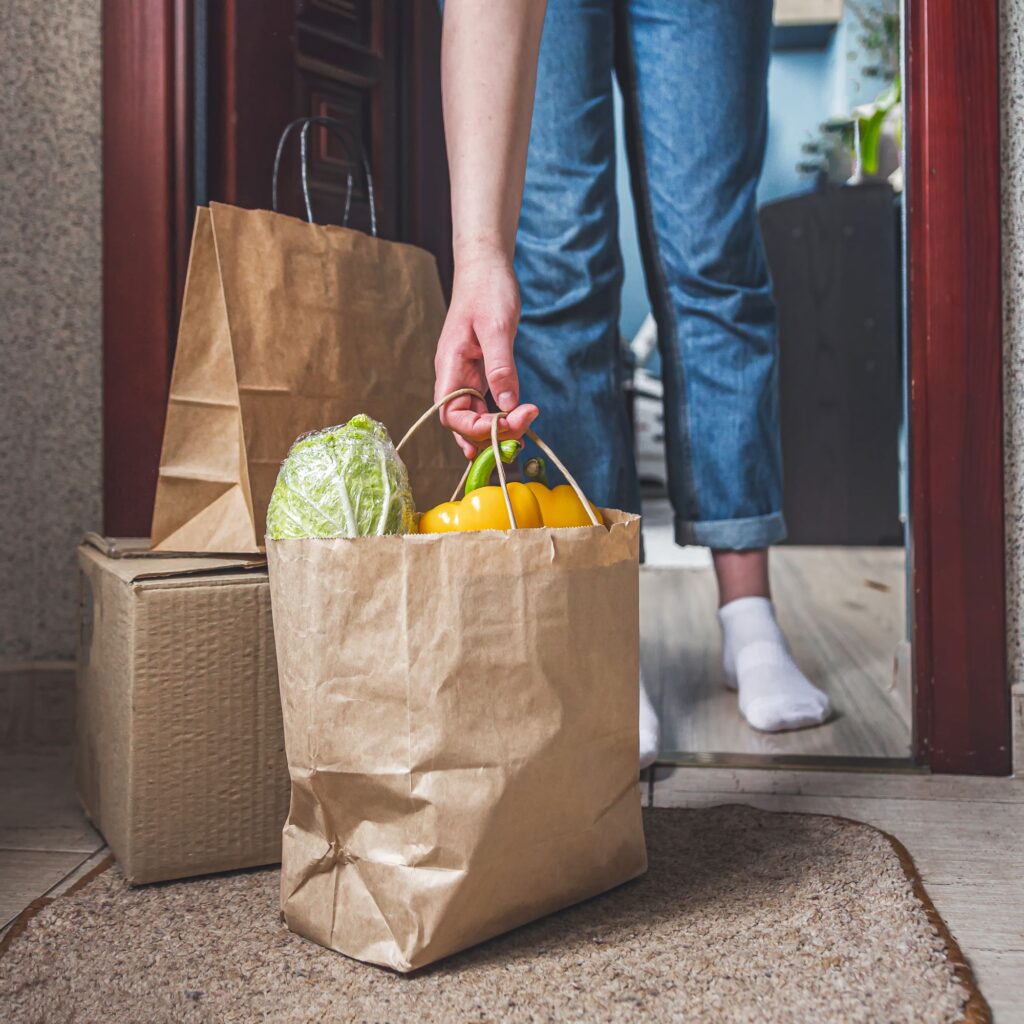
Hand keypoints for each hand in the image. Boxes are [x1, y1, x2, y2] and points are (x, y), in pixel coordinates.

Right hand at [434, 248, 538, 456]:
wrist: (486, 267)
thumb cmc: (487, 290)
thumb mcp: (497, 327)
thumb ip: (501, 367)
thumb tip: (508, 404)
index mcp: (450, 366)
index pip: (451, 415)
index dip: (476, 428)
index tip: (510, 421)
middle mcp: (454, 376)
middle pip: (462, 422)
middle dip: (490, 433)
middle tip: (525, 426)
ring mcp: (465, 375)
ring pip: (474, 416)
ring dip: (496, 427)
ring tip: (525, 425)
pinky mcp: (479, 371)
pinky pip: (484, 403)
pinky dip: (499, 415)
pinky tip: (515, 420)